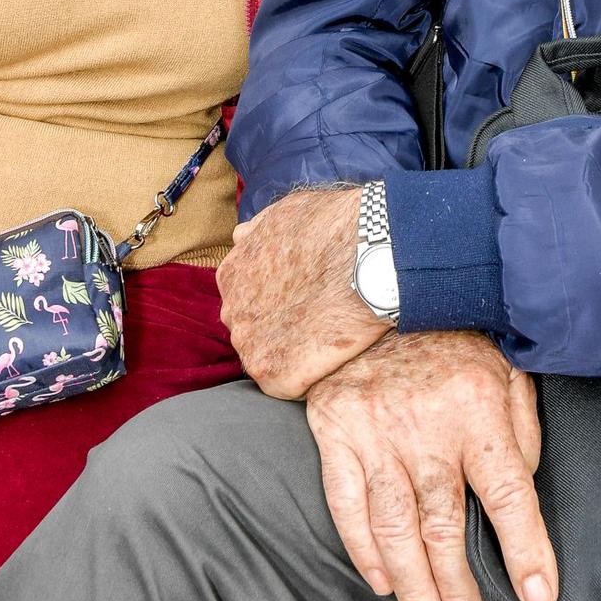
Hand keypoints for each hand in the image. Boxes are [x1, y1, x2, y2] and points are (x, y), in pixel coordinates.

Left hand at [218, 190, 388, 398]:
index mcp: (233, 272)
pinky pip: (286, 386)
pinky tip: (331, 359)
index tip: (305, 299)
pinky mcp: (273, 375)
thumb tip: (241, 238)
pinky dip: (307, 379)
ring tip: (327, 340)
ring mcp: (249, 345)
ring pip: (268, 359)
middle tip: (318, 321)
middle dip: (280, 328)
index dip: (279, 301)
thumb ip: (259, 232)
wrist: (367, 258)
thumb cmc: (336, 229)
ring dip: (292, 354)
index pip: (248, 299)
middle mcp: (233, 310)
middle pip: (254, 330)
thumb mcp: (286, 213)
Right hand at [306, 328, 557, 600]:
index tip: (538, 595)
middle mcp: (424, 423)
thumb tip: (524, 494)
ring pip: (396, 526)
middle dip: (460, 592)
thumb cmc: (454, 336)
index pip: (508, 490)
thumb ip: (518, 431)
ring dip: (415, 588)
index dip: (525, 547)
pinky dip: (364, 548)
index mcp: (477, 405)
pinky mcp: (334, 427)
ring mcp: (374, 428)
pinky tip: (384, 584)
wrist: (379, 284)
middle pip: (446, 524)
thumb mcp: (506, 367)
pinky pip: (347, 501)